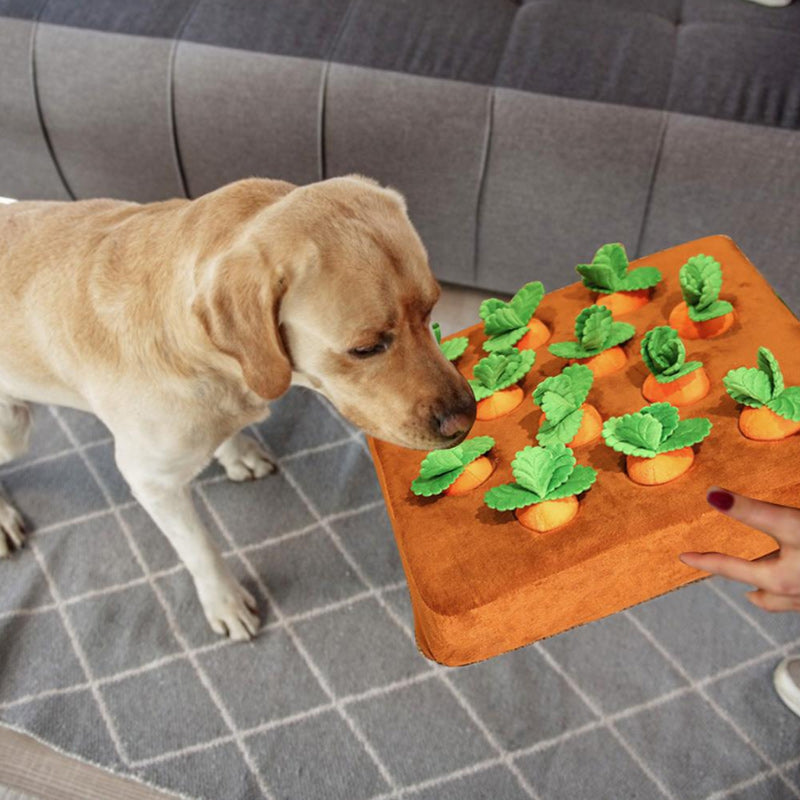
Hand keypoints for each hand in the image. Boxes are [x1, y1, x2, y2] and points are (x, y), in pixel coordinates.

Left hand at [679, 487, 799, 611]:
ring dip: (765, 590)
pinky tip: (793, 580)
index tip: (684, 558)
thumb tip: (711, 494)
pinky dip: (790, 591)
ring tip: (755, 585)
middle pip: (758, 587)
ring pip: (780, 599)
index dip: (706, 560)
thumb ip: (751, 511)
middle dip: (740, 576)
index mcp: (778, 580)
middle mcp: (794, 596)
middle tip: (721, 567)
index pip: (731, 569)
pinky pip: (798, 599)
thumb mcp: (789, 523)